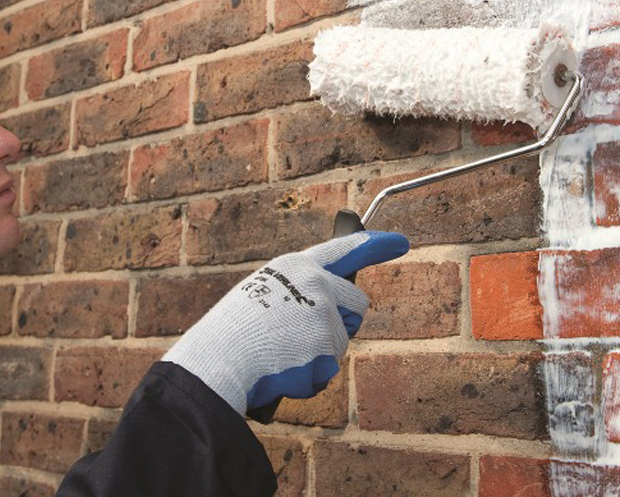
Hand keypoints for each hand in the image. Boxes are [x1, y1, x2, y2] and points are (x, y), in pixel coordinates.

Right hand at [163, 231, 408, 415]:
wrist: (219, 359)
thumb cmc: (234, 331)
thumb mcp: (263, 292)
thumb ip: (296, 291)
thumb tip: (325, 306)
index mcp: (296, 265)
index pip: (344, 249)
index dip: (375, 245)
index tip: (400, 242)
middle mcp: (316, 282)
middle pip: (357, 303)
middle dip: (344, 321)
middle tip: (309, 336)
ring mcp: (323, 312)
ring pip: (341, 339)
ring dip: (321, 353)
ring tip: (283, 353)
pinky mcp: (326, 344)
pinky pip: (328, 370)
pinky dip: (310, 377)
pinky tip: (284, 370)